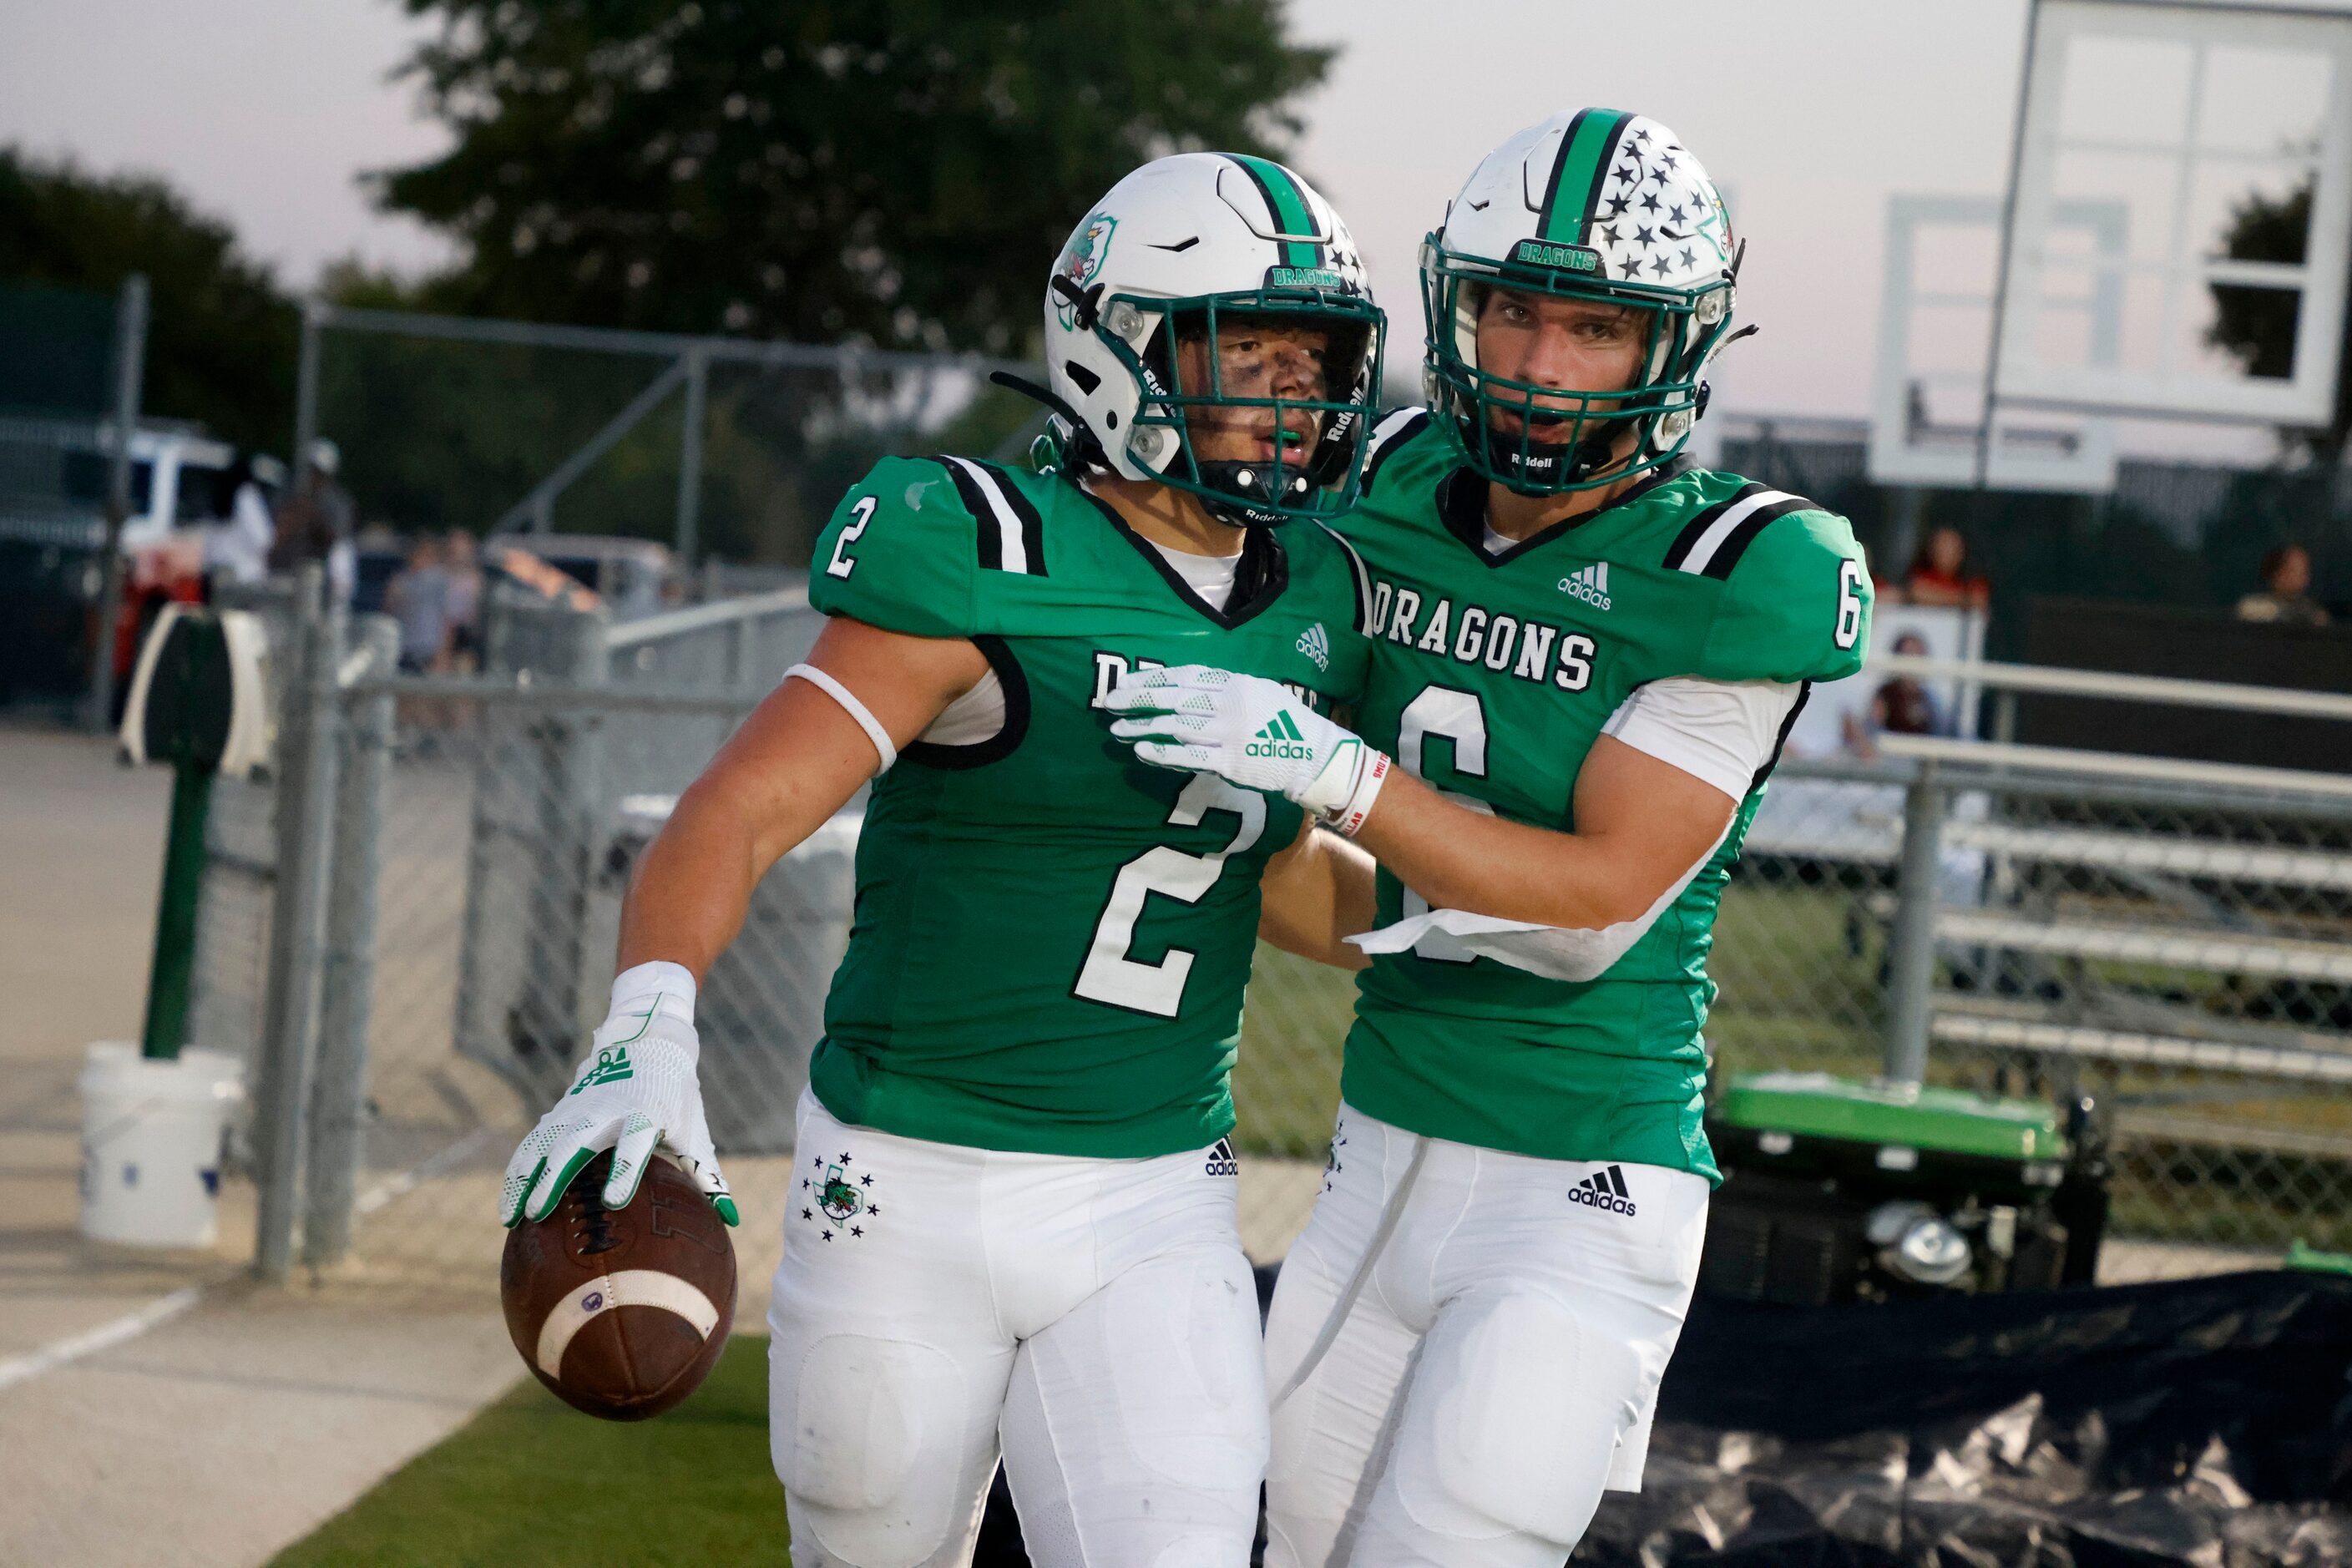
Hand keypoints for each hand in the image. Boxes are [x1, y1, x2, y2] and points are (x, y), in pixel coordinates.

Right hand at [498, 994, 736, 1226]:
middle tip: (540, 1215)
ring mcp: (577, 1110)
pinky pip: (532, 1144)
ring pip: (543, 1144)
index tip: (613, 1202)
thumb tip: (732, 1220)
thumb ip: (709, 1177)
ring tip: (511, 1219)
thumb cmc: (675, 1097)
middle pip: (575, 1145)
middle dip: (555, 1178)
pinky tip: (508, 1206)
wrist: (647, 1041)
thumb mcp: (695, 1132)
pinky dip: (517, 1173)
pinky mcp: (559, 1112)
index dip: (624, 1171)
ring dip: (525, 1179)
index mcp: (645, 1115)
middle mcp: (606, 1111)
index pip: (634, 1145)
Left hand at [1104, 664, 1389, 835]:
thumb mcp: (1258, 693)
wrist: (1314, 756)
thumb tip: (1185, 690)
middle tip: (1108, 703)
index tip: (1125, 683)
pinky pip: (1189, 755)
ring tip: (1117, 730)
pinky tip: (1141, 750)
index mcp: (1235, 682)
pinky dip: (1163, 752)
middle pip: (1172, 696)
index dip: (1151, 679)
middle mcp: (1229, 702)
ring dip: (1143, 726)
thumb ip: (1224, 689)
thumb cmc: (1285, 725)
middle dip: (1137, 699)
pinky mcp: (1230, 760)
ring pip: (1175, 724)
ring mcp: (1229, 731)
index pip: (1183, 675)